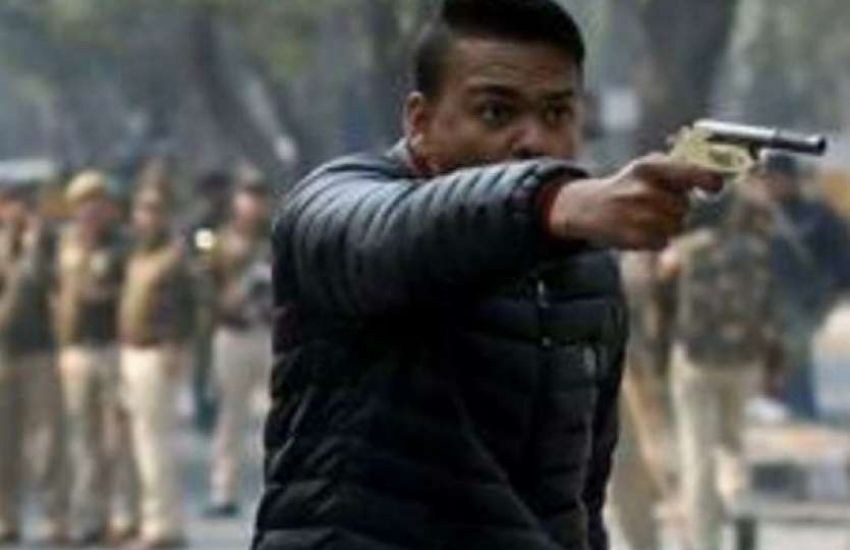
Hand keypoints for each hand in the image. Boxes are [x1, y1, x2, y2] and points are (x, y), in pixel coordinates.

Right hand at [545, 154, 723, 249]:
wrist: (586, 207)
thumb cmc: (627, 185)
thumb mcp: (647, 167)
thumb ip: (680, 169)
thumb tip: (717, 178)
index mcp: (650, 166)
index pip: (694, 173)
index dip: (711, 181)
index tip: (714, 187)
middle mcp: (644, 189)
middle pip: (684, 206)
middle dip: (676, 208)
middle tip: (656, 205)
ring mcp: (637, 215)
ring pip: (676, 226)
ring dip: (666, 225)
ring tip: (644, 217)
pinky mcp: (632, 237)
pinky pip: (662, 242)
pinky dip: (654, 239)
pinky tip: (637, 229)